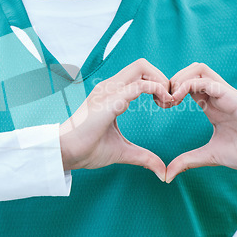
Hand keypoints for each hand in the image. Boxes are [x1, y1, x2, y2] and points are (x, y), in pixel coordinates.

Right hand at [59, 58, 173, 180]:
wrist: (67, 153)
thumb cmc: (88, 150)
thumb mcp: (123, 151)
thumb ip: (143, 157)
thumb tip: (162, 171)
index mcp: (112, 94)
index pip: (139, 74)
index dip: (157, 84)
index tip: (164, 105)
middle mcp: (110, 87)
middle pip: (142, 64)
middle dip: (162, 78)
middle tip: (168, 101)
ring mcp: (110, 91)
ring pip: (142, 67)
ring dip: (161, 81)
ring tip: (166, 103)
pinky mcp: (111, 100)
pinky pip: (140, 85)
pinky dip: (158, 89)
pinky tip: (162, 103)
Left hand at [166, 62, 236, 182]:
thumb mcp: (208, 156)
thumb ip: (187, 161)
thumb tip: (168, 175)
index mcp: (210, 104)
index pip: (187, 84)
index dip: (171, 90)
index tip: (161, 106)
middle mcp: (216, 95)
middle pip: (191, 70)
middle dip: (172, 80)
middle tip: (163, 100)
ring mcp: (223, 93)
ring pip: (198, 68)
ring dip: (180, 78)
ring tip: (171, 98)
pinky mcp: (230, 95)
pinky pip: (206, 80)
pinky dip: (188, 84)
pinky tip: (178, 98)